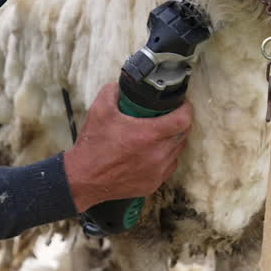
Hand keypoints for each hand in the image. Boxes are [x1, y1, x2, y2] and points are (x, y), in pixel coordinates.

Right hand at [62, 82, 191, 211]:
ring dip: (172, 140)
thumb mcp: (99, 110)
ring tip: (159, 134)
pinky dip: (165, 157)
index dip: (186, 108)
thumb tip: (121, 85)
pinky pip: (168, 167)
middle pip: (183, 135)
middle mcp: (157, 155)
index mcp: (148, 135)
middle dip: (179, 123)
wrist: (83, 179)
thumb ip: (112, 91)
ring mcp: (156, 172)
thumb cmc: (93, 147)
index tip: (182, 104)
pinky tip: (152, 152)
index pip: (183, 120)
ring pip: (177, 151)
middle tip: (169, 116)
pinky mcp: (152, 184)